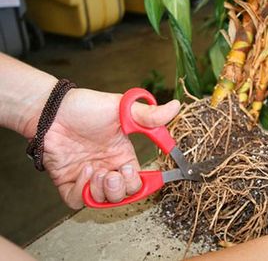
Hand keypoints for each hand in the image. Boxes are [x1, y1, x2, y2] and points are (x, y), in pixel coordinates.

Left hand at [30, 88, 179, 208]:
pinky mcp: (68, 182)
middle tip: (114, 174)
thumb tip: (176, 106)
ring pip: (103, 200)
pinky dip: (83, 192)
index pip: (139, 179)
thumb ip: (148, 115)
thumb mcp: (121, 109)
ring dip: (104, 190)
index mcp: (122, 155)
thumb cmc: (86, 107)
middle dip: (122, 189)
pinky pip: (78, 200)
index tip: (141, 174)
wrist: (52, 110)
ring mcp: (88, 177)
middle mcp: (107, 168)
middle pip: (124, 195)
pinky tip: (83, 171)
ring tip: (97, 171)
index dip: (142, 182)